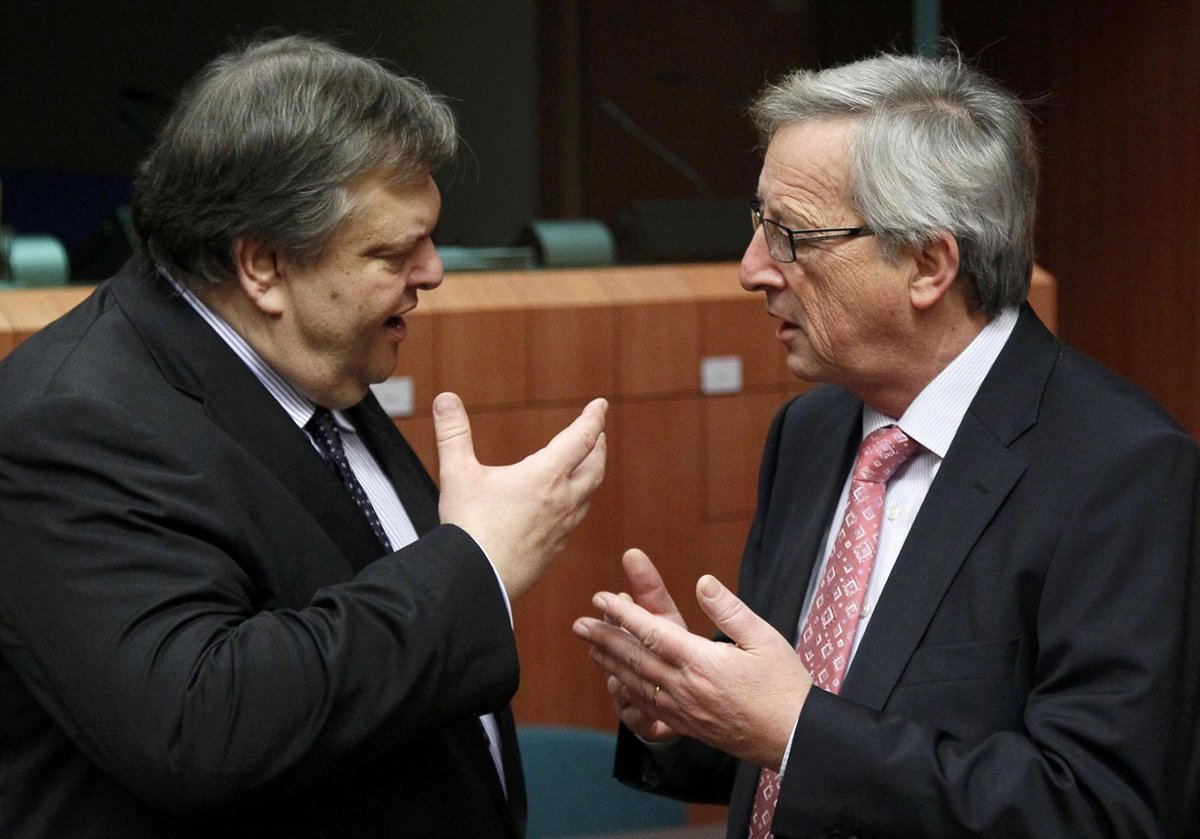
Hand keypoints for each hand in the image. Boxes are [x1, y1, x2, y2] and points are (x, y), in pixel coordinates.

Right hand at [434, 392, 606, 599]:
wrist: (478, 582)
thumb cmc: (470, 530)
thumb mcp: (457, 474)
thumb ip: (453, 434)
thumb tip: (446, 400)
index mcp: (545, 476)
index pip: (581, 438)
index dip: (592, 418)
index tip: (600, 405)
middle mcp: (562, 500)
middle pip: (594, 466)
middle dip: (598, 445)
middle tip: (598, 433)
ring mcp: (562, 527)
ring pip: (589, 494)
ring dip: (591, 474)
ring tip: (587, 465)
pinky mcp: (555, 549)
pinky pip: (575, 519)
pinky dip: (578, 502)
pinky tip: (566, 507)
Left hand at [573, 573, 811, 769]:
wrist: (794, 739)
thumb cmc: (783, 686)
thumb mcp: (764, 638)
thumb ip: (729, 609)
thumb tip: (703, 581)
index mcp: (701, 662)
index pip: (651, 632)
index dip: (623, 614)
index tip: (601, 599)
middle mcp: (685, 688)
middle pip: (634, 658)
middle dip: (604, 638)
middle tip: (578, 624)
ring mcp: (683, 711)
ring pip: (636, 684)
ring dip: (611, 664)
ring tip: (591, 649)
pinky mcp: (686, 727)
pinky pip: (647, 710)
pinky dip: (627, 694)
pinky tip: (618, 686)